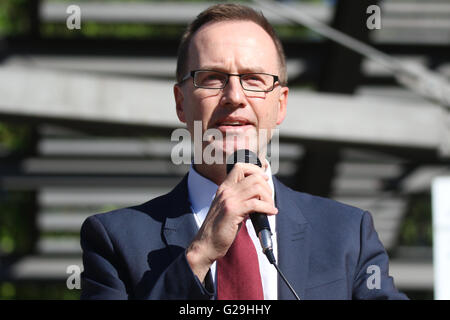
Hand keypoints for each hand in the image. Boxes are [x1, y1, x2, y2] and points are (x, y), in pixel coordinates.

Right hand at [186, 163, 277, 281]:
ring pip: (257, 188)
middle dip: (267, 187)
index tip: (264, 180)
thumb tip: (258, 195)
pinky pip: (256, 203)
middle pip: (253, 177)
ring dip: (268, 197)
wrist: (206, 244)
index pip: (240, 167)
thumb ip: (240, 198)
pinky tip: (270, 212)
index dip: (255, 170)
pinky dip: (267, 207)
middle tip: (270, 199)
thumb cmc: (219, 229)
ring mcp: (229, 200)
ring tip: (270, 207)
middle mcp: (226, 191)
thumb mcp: (228, 208)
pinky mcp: (233, 211)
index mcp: (224, 188)